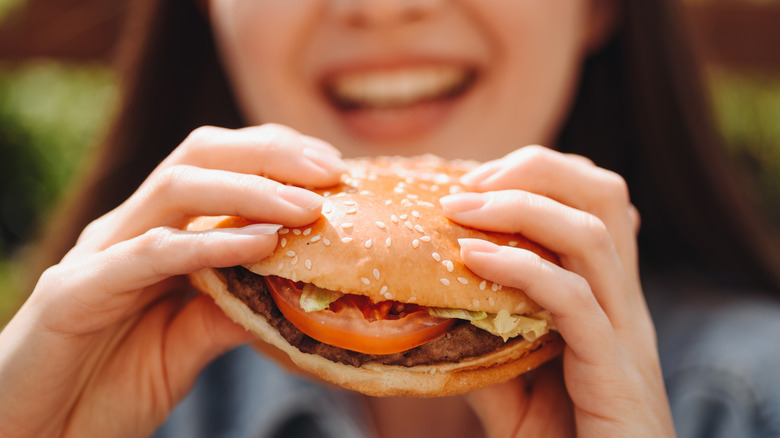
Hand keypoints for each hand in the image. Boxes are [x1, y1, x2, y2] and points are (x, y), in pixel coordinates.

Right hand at [0, 124, 344, 436]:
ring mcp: (99, 255)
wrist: (38, 436)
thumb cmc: (109, 385)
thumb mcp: (188, 341)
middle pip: (198, 155)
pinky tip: (260, 244)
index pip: (216, 164)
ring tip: (309, 206)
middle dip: (269, 153)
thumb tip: (293, 286)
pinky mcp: (75, 293)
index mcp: (154, 231)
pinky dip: (209, 244)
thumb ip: (230, 307)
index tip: (333, 168)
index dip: (275, 155)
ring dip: (250, 190)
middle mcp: (127, 230)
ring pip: (176, 189)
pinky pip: (149, 255)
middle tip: (330, 170)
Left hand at [440, 146, 673, 436]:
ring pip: (593, 233)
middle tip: (468, 182)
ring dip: (521, 206)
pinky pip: (574, 299)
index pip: (591, 203)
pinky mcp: (614, 371)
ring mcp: (624, 334)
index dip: (536, 175)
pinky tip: (474, 259)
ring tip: (459, 209)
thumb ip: (484, 353)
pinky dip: (521, 268)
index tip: (471, 183)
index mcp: (605, 297)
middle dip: (535, 169)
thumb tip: (431, 318)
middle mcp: (622, 303)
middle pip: (604, 195)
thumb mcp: (515, 393)